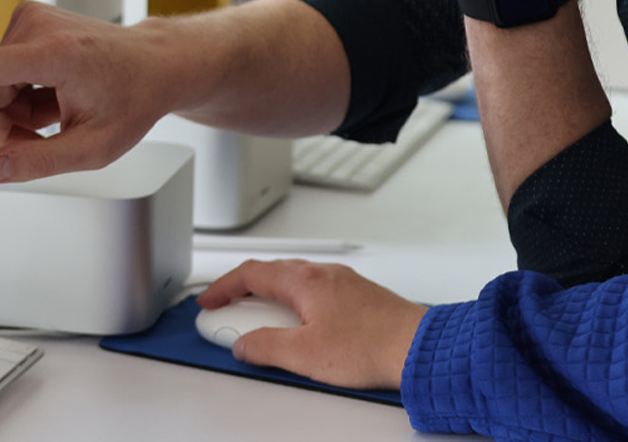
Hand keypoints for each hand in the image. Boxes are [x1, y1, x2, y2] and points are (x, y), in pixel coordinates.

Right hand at [0, 2, 182, 182]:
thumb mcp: (94, 148)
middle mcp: (38, 27)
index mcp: (57, 54)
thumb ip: (38, 162)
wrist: (154, 63)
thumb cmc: (131, 100)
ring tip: (56, 111)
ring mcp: (30, 18)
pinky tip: (52, 94)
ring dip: (16, 109)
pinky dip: (21, 92)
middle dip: (5, 124)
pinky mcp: (25, 19)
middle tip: (44, 135)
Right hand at [197, 260, 426, 389]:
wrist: (418, 348)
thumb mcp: (304, 354)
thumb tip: (244, 344)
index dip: (223, 287)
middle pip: (270, 273)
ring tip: (258, 322)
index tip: (209, 301)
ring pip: (293, 282)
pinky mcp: (357, 297)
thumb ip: (266, 346)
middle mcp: (322, 274)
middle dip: (242, 291)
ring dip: (268, 297)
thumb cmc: (372, 345)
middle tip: (226, 311)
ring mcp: (342, 283)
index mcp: (304, 280)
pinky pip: (313, 292)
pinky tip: (298, 326)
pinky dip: (293, 304)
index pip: (250, 273)